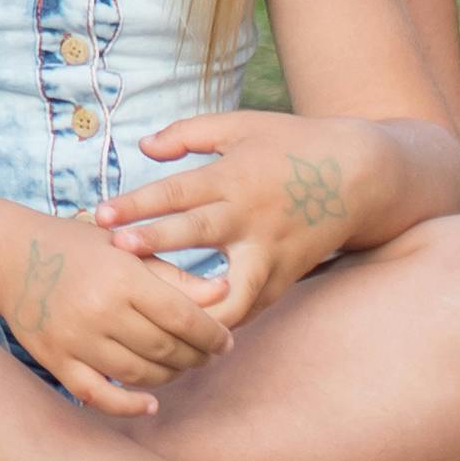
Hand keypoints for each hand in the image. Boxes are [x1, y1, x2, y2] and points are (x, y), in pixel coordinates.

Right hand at [0, 209, 236, 417]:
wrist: (10, 257)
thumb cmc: (79, 248)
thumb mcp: (128, 249)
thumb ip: (176, 275)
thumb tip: (225, 294)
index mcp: (121, 276)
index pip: (183, 317)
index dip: (213, 335)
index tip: (225, 342)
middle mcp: (98, 310)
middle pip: (165, 349)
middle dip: (196, 357)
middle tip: (206, 355)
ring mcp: (75, 339)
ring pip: (139, 375)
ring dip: (169, 377)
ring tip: (179, 367)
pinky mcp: (56, 360)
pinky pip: (98, 396)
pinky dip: (127, 406)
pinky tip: (149, 404)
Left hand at [102, 110, 381, 324]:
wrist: (360, 175)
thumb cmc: (291, 144)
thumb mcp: (241, 126)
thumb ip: (189, 133)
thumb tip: (144, 146)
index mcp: (234, 177)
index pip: (178, 191)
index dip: (138, 204)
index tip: (99, 216)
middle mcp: (251, 216)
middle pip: (198, 232)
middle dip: (155, 243)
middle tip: (116, 252)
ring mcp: (271, 251)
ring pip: (232, 290)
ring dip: (194, 306)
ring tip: (154, 320)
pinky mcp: (285, 277)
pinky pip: (250, 307)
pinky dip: (221, 321)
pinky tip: (185, 334)